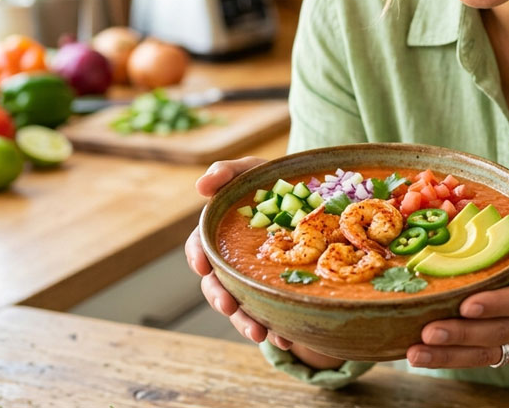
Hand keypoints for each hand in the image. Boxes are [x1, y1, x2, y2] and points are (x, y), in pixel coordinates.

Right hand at [185, 157, 286, 343]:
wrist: (310, 198)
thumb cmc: (270, 182)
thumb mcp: (249, 170)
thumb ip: (225, 172)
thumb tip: (200, 186)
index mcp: (219, 234)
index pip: (198, 247)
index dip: (197, 257)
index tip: (201, 266)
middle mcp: (231, 262)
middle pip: (216, 286)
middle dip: (221, 299)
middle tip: (229, 308)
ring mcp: (251, 280)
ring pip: (240, 307)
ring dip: (245, 323)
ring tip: (261, 334)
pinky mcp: (275, 292)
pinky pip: (270, 314)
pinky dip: (276, 328)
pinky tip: (287, 339)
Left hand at [406, 218, 508, 367]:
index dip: (496, 305)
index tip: (466, 306)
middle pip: (499, 332)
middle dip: (462, 334)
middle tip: (428, 332)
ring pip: (487, 353)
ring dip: (449, 355)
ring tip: (416, 353)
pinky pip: (481, 358)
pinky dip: (451, 359)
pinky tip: (423, 356)